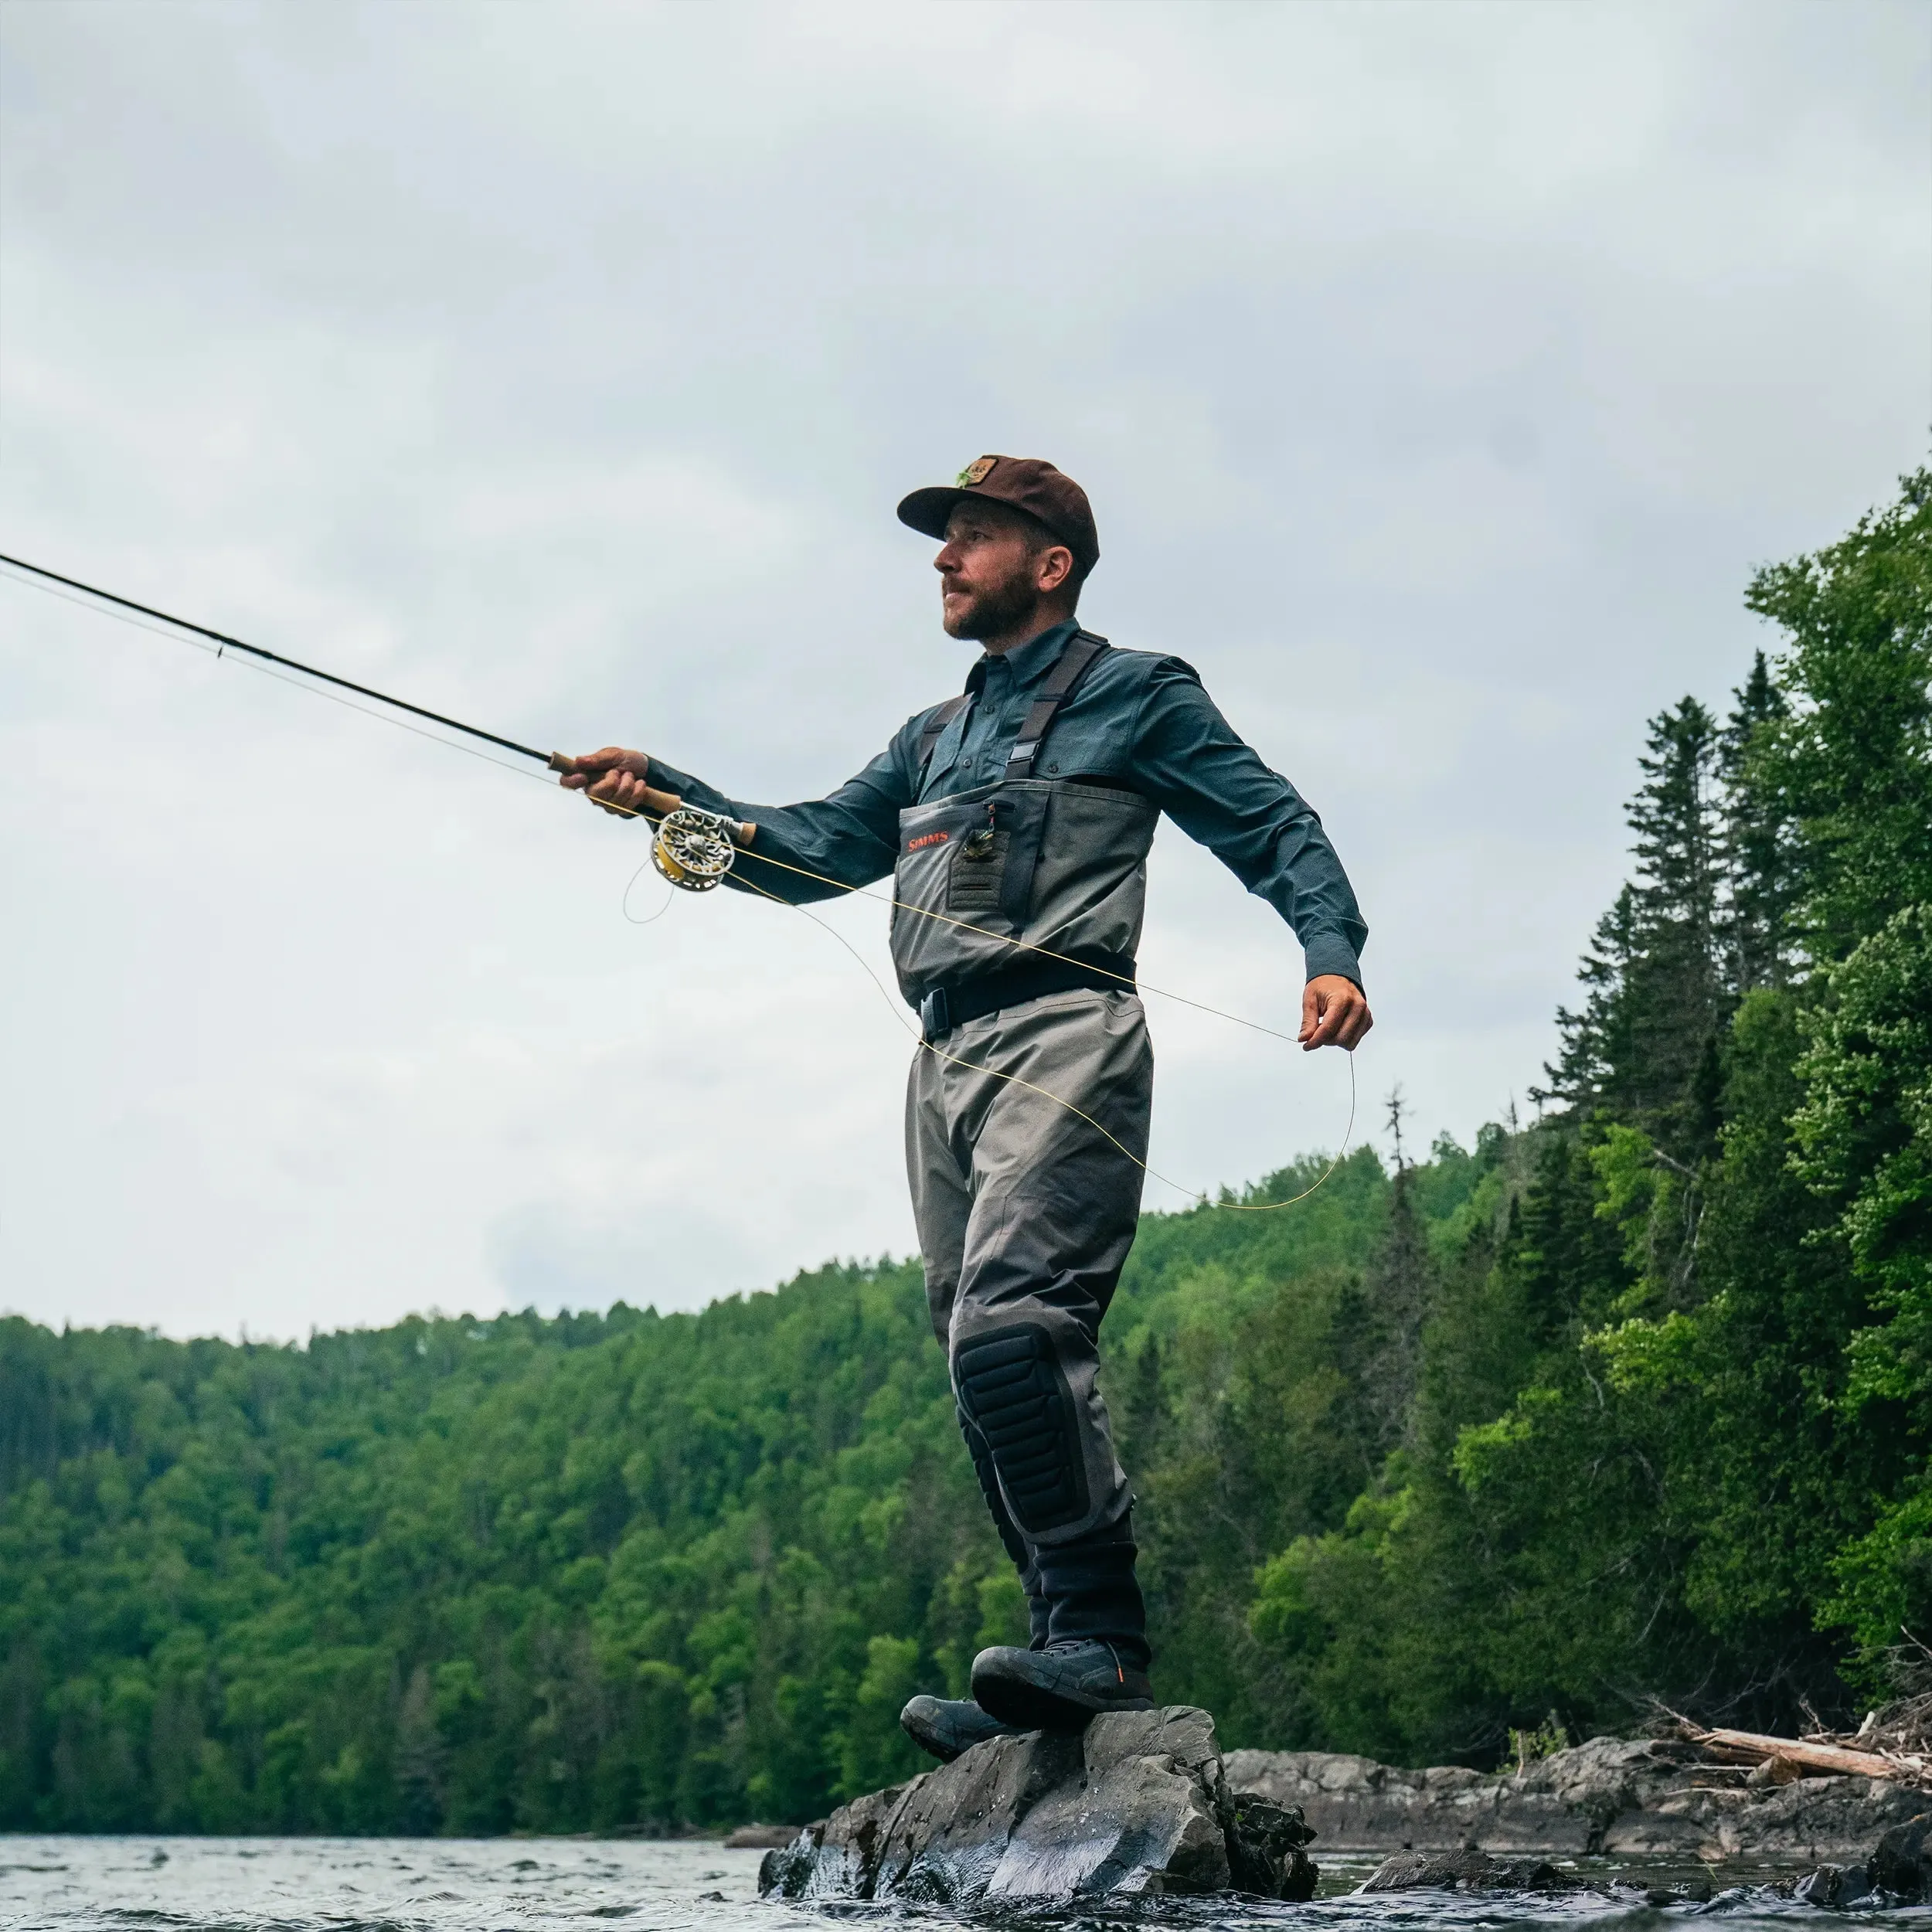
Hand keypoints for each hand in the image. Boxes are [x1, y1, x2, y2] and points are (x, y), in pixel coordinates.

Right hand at [554, 747, 678, 820]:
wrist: (645, 769)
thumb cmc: (624, 760)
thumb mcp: (613, 754)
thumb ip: (597, 759)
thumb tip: (578, 761)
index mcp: (585, 775)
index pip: (567, 782)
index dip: (571, 782)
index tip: (583, 777)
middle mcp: (592, 792)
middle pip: (593, 795)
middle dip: (611, 783)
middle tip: (618, 772)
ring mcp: (605, 803)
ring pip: (613, 802)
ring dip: (627, 785)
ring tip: (631, 775)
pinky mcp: (619, 810)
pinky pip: (626, 807)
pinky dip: (637, 793)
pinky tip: (639, 784)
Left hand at [1299, 974, 1371, 1051]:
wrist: (1337, 977)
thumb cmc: (1323, 986)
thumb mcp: (1310, 1000)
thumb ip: (1308, 1022)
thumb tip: (1304, 1039)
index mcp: (1342, 999)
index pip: (1329, 1028)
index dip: (1315, 1041)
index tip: (1306, 1045)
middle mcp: (1358, 1007)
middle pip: (1341, 1038)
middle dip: (1325, 1040)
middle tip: (1316, 1033)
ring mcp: (1365, 1014)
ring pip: (1350, 1042)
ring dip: (1335, 1041)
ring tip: (1326, 1029)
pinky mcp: (1368, 1021)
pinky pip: (1355, 1039)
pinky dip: (1344, 1038)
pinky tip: (1336, 1028)